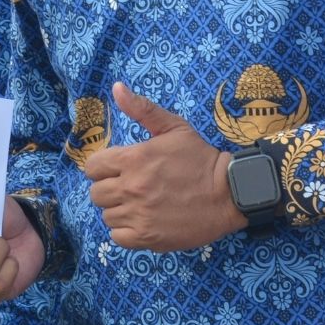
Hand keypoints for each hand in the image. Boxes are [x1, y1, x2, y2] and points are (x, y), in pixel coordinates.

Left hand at [84, 84, 237, 251]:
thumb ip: (142, 109)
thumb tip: (116, 88)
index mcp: (132, 159)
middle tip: (133, 189)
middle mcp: (131, 187)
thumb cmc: (202, 158)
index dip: (104, 169)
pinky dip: (126, 231)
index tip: (120, 170)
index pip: (92, 167)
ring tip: (142, 205)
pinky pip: (118, 237)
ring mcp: (139, 214)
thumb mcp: (174, 128)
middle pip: (96, 193)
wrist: (232, 193)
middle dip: (111, 189)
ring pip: (106, 215)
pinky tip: (143, 221)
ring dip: (119, 211)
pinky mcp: (149, 237)